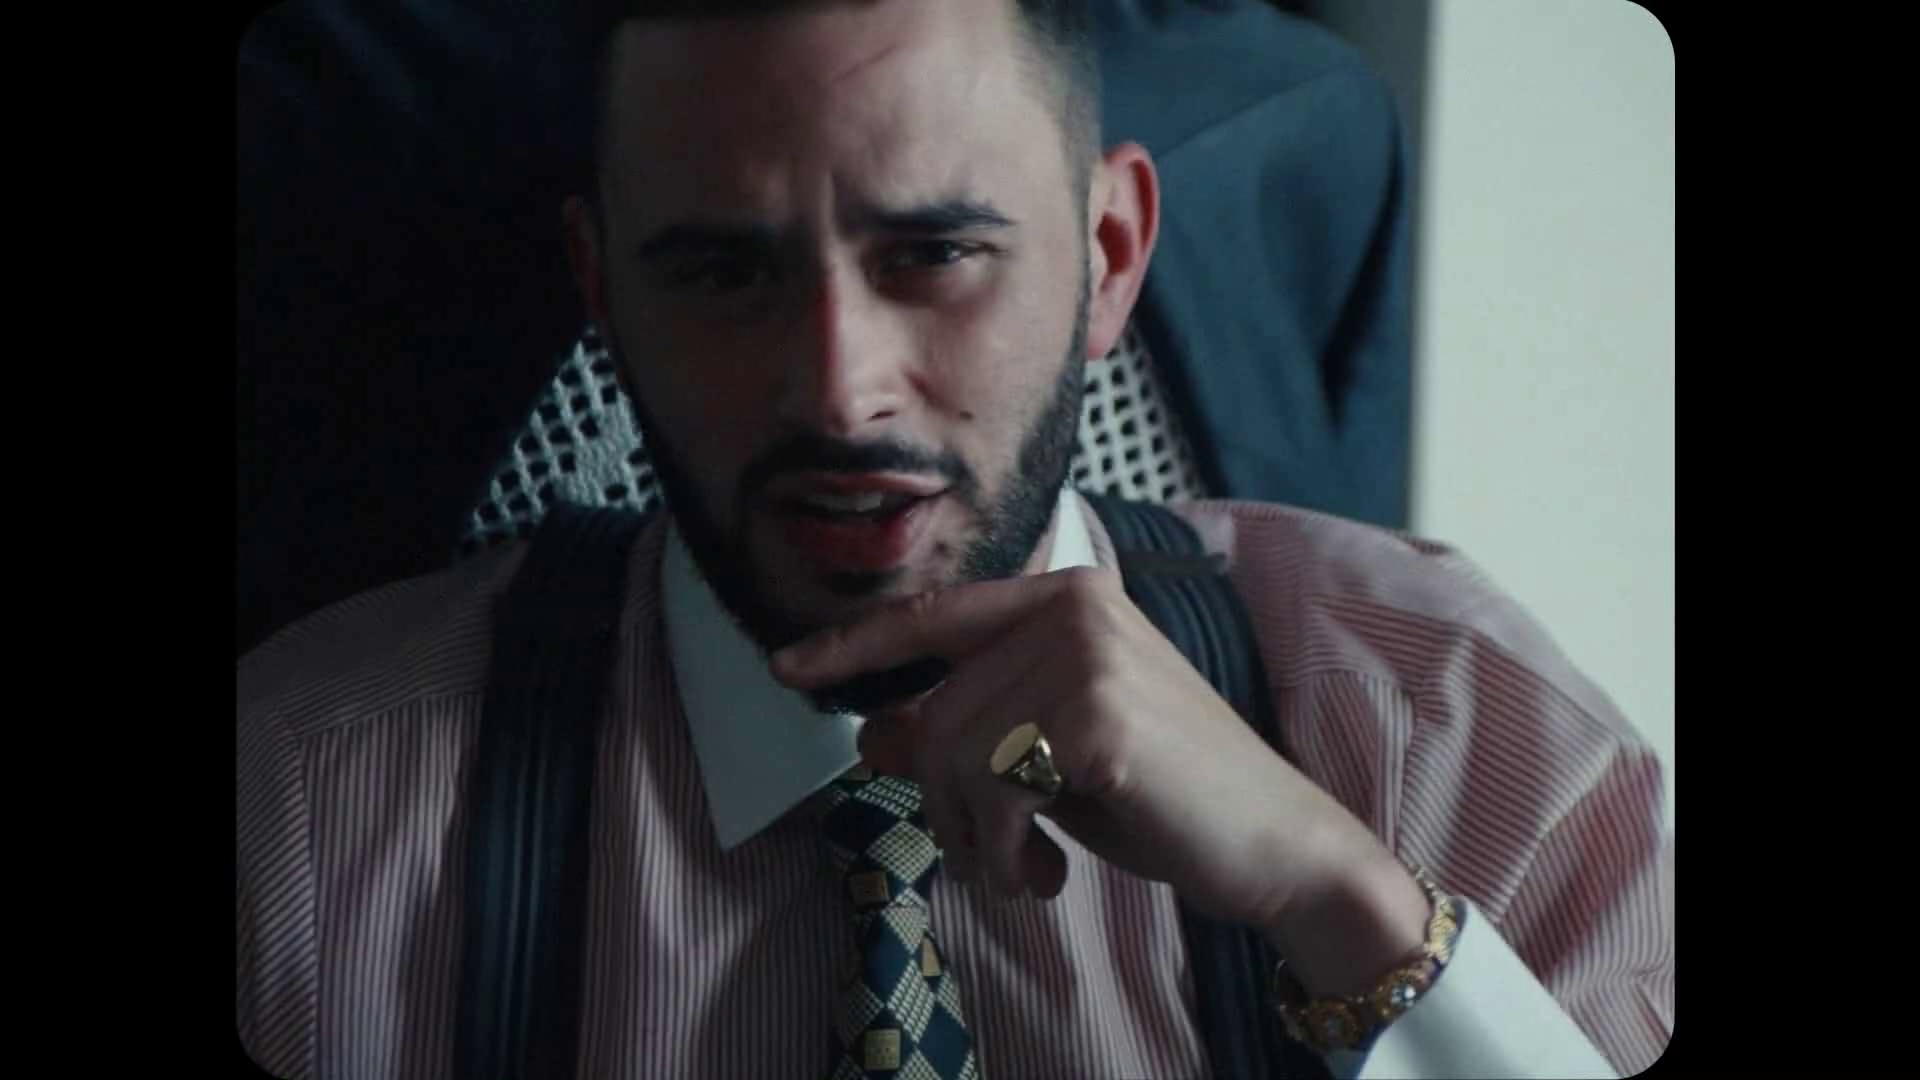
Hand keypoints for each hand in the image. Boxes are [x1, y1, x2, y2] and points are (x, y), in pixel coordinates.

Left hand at [770, 565, 1425, 988]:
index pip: (933, 617)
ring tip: (1028, 866)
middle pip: (933, 712)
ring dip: (976, 837)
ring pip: (952, 754)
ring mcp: (1087, 654)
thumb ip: (968, 732)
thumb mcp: (1048, 758)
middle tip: (998, 854)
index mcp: (1065, 598)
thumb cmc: (1164, 796)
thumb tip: (870, 733)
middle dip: (945, 804)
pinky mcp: (1096, 713)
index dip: (853, 647)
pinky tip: (1050, 872)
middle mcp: (1073, 607)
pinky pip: (992, 790)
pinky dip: (1005, 851)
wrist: (1276, 843)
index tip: (786, 669)